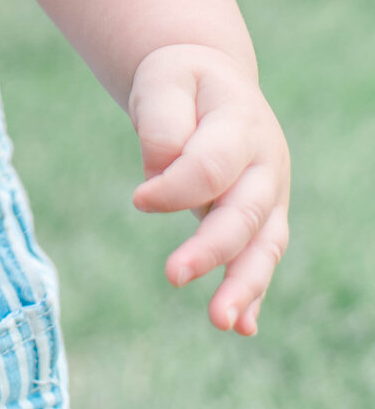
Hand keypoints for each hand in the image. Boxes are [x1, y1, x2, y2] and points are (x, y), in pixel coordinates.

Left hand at [129, 43, 289, 334]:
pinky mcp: (263, 218)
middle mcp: (265, 163)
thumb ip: (162, 125)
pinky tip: (242, 327)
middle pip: (244, 213)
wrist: (210, 81)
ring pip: (263, 245)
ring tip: (221, 322)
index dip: (174, 187)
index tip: (138, 200)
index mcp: (241, 122)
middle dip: (211, 249)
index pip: (212, 166)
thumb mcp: (164, 82)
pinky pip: (261, 258)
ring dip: (244, 286)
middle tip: (172, 275)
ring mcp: (270, 194)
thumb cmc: (181, 83)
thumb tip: (159, 176)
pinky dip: (253, 294)